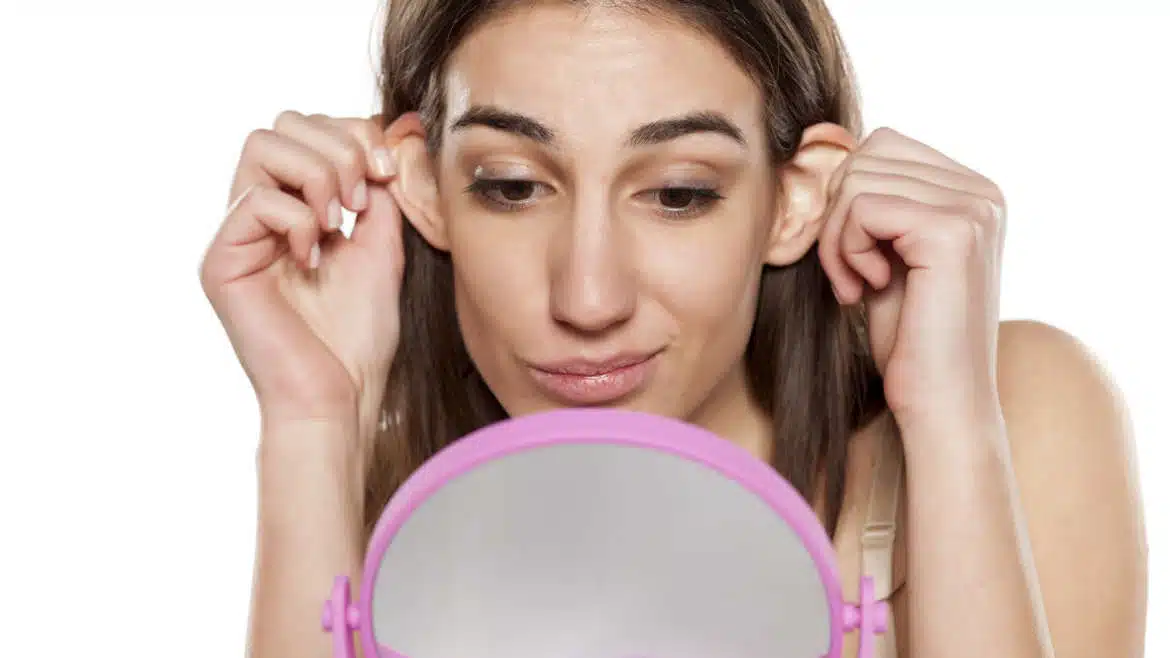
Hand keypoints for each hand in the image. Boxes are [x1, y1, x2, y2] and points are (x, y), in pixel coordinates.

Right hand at [200, 111, 403, 437]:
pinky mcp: (221, 260)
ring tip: (338, 223)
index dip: (354, 133)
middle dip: (339, 147)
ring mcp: (236, 234)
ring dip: (319, 173)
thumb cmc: (360, 335)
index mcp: (295, 206)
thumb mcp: (384, 246)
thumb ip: (381, 188)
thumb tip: (394, 128)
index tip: (390, 171)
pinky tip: (314, 257)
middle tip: (364, 198)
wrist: (342, 396)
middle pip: (282, 123)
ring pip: (262, 144)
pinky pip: (256, 199)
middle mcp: (258, 213)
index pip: (309, 127)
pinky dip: (298, 220)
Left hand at [817, 127, 1006, 429]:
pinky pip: (862, 207)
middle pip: (868, 154)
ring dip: (837, 238)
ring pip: (858, 179)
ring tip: (856, 284)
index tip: (852, 258)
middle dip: (838, 214)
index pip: (882, 146)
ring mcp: (974, 207)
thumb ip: (869, 202)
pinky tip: (865, 289)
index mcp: (972, 191)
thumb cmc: (908, 340)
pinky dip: (845, 249)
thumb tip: (825, 147)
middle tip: (847, 274)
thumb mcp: (885, 255)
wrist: (940, 403)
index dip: (847, 199)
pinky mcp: (953, 231)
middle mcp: (983, 191)